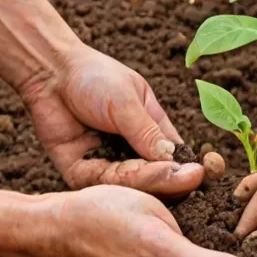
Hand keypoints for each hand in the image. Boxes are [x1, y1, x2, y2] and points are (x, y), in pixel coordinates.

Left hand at [21, 45, 217, 197]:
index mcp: (152, 133)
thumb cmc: (95, 77)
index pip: (177, 159)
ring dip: (148, 181)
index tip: (205, 171)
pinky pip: (101, 184)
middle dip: (170, 179)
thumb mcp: (127, 101)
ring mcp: (106, 165)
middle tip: (187, 179)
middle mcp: (132, 154)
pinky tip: (129, 174)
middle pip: (156, 178)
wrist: (51, 72)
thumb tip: (175, 161)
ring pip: (131, 185)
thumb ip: (146, 132)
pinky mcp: (80, 173)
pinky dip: (116, 181)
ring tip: (162, 175)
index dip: (190, 168)